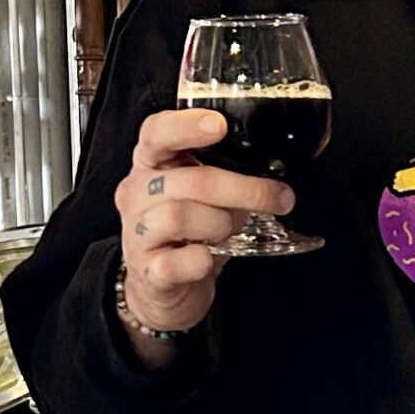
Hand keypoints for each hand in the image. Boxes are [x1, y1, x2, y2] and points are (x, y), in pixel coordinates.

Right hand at [113, 109, 294, 335]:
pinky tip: (206, 259)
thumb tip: (275, 167)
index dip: (186, 125)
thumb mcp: (208, 194)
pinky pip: (175, 262)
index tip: (220, 125)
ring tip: (229, 232)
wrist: (165, 288)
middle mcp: (137, 194)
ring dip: (219, 223)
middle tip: (278, 197)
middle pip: (188, 180)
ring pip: (179, 216)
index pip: (156, 132)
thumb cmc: (192, 232)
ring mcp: (137, 233)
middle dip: (242, 189)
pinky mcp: (148, 272)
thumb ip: (229, 171)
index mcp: (151, 164)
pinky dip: (198, 261)